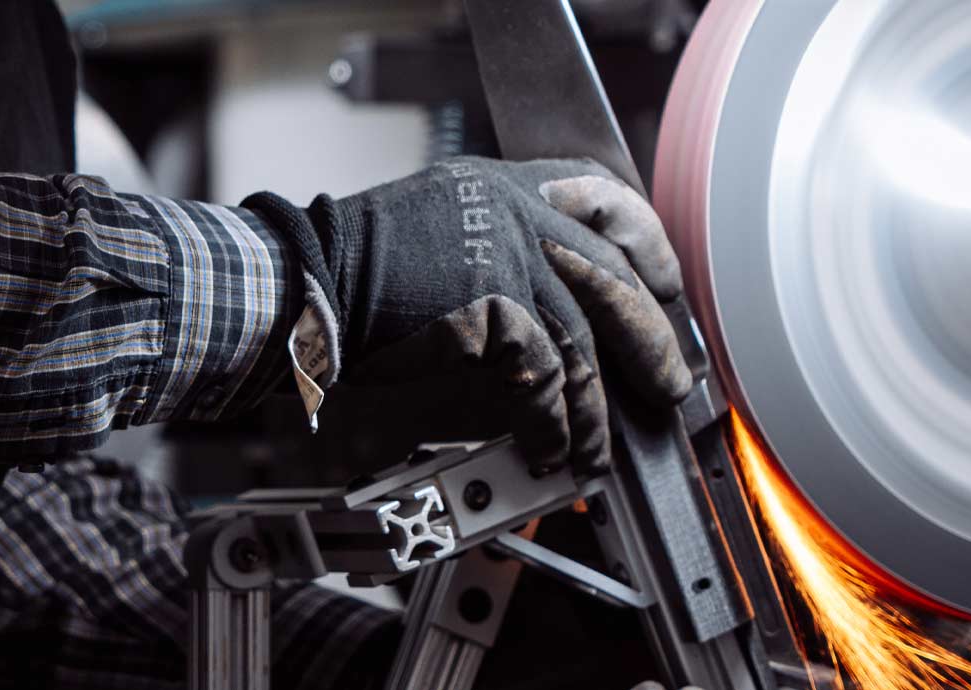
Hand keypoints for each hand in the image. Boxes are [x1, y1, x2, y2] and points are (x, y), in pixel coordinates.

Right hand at [246, 157, 689, 472]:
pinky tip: (547, 449)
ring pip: (583, 336)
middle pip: (611, 273)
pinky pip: (544, 376)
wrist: (300, 285)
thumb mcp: (434, 235)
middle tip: (669, 382)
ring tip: (597, 449)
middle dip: (649, 337)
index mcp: (499, 186)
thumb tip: (546, 314)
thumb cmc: (347, 273)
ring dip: (596, 406)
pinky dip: (551, 422)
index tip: (665, 280)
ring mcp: (503, 254)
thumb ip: (493, 251)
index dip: (644, 241)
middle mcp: (510, 210)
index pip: (598, 194)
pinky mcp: (491, 304)